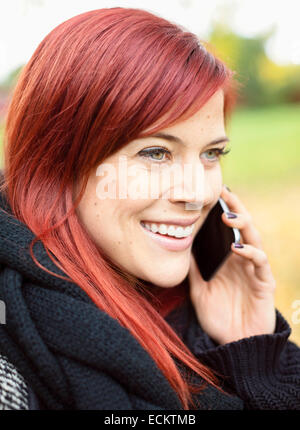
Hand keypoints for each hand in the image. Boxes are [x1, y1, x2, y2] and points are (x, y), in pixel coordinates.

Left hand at [188, 185, 276, 344]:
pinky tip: (236, 248)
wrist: (234, 345)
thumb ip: (192, 269)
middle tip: (223, 192)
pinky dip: (250, 253)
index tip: (210, 193)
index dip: (221, 210)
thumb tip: (178, 246)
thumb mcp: (198, 289)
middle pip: (242, 227)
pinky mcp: (264, 283)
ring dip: (242, 225)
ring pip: (253, 239)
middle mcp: (242, 259)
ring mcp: (254, 269)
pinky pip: (259, 263)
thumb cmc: (217, 316)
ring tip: (227, 215)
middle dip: (235, 208)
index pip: (226, 228)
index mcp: (227, 258)